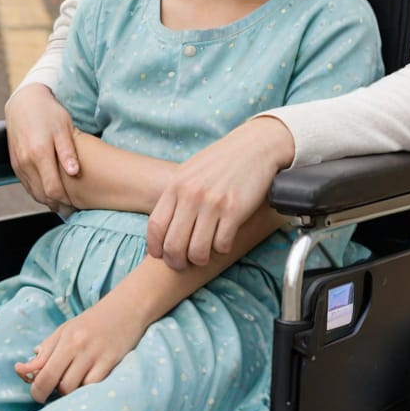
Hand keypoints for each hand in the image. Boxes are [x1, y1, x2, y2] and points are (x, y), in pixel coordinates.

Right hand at [5, 84, 78, 210]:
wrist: (24, 102)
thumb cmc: (48, 113)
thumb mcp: (63, 127)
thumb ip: (68, 152)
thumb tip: (74, 173)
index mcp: (39, 153)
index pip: (53, 190)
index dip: (66, 201)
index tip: (78, 204)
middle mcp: (26, 161)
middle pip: (42, 195)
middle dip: (58, 204)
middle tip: (74, 208)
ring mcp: (18, 163)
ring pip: (33, 192)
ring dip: (47, 200)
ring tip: (64, 203)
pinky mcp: (14, 163)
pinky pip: (26, 185)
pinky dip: (38, 192)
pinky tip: (50, 192)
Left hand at [14, 294, 145, 403]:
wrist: (127, 307)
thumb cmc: (93, 321)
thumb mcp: (66, 330)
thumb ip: (46, 350)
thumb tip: (24, 369)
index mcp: (65, 338)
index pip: (43, 372)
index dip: (36, 389)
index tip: (37, 393)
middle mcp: (78, 347)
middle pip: (56, 384)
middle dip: (49, 395)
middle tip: (49, 395)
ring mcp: (96, 356)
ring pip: (74, 389)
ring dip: (69, 393)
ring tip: (70, 385)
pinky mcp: (111, 363)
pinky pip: (93, 387)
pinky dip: (86, 390)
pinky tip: (86, 384)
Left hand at [146, 117, 294, 269]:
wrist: (253, 147)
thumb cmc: (220, 161)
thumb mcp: (190, 171)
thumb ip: (175, 195)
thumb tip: (162, 226)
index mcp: (177, 185)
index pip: (155, 226)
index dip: (156, 247)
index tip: (161, 254)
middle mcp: (192, 195)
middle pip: (173, 244)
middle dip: (175, 261)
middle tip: (182, 263)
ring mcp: (213, 203)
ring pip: (197, 251)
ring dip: (199, 259)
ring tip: (203, 255)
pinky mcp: (235, 211)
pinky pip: (221, 245)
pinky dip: (221, 249)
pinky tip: (223, 240)